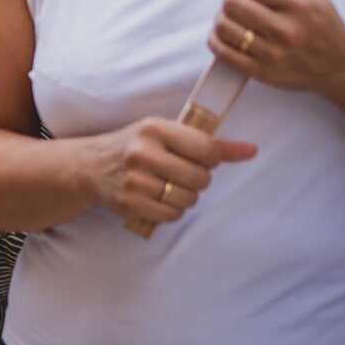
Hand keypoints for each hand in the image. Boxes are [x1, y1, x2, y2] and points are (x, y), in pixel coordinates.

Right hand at [83, 116, 254, 229]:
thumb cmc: (138, 146)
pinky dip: (171, 211)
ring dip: (184, 197)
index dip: (210, 159)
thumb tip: (252, 150)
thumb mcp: (168, 134)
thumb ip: (211, 143)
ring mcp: (134, 179)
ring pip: (187, 199)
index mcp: (154, 128)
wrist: (92, 165)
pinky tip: (159, 198)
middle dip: (197, 180)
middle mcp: (141, 152)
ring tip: (168, 186)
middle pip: (200, 178)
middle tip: (181, 174)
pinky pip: (171, 216)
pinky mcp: (129, 203)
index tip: (196, 158)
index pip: (207, 150)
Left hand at [208, 0, 344, 108]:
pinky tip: (228, 35)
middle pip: (231, 3)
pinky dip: (216, 40)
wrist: (340, 65)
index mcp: (299, 4)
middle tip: (244, 4)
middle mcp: (287, 29)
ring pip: (223, 26)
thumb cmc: (323, 22)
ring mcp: (274, 53)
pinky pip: (222, 52)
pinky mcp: (263, 72)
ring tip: (237, 19)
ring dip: (224, 19)